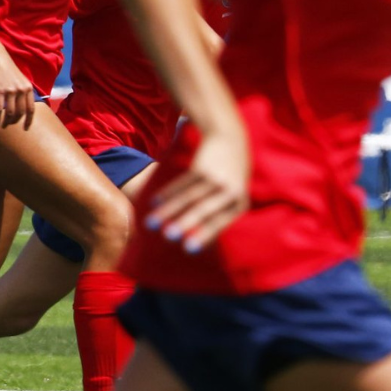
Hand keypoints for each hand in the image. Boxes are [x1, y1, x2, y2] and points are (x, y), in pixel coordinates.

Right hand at [0, 46, 34, 129]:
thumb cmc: (7, 70)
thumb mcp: (20, 80)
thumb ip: (23, 92)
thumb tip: (23, 106)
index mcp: (29, 88)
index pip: (31, 108)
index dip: (29, 120)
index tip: (26, 128)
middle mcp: (22, 90)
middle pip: (21, 112)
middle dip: (15, 121)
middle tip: (10, 126)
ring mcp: (11, 90)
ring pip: (11, 112)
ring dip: (7, 121)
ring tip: (3, 126)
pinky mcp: (0, 90)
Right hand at [146, 128, 249, 251]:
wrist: (231, 139)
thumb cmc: (230, 177)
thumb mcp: (234, 195)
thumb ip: (220, 214)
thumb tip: (202, 246)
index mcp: (239, 204)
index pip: (220, 223)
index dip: (204, 236)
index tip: (188, 250)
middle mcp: (231, 191)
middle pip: (204, 210)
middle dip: (185, 224)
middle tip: (169, 238)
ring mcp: (217, 177)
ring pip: (189, 197)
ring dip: (169, 210)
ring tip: (151, 224)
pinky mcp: (204, 165)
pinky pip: (182, 182)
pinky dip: (167, 192)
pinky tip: (154, 202)